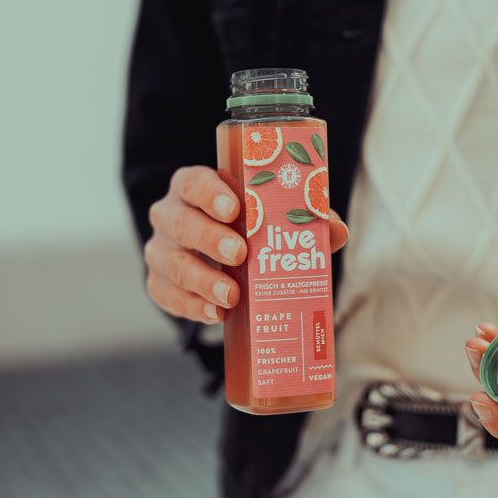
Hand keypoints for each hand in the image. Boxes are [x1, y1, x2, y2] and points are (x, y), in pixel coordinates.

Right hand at [144, 166, 348, 323]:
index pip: (194, 182)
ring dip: (202, 280)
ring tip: (231, 296)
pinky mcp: (160, 283)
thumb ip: (304, 219)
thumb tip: (336, 229)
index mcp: (194, 187)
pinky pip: (167, 296)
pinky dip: (192, 307)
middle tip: (240, 254)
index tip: (235, 209)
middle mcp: (170, 214)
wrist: (223, 260)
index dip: (211, 194)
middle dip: (209, 238)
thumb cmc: (250, 228)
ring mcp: (160, 250)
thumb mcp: (273, 217)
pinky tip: (215, 315)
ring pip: (172, 263)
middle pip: (181, 222)